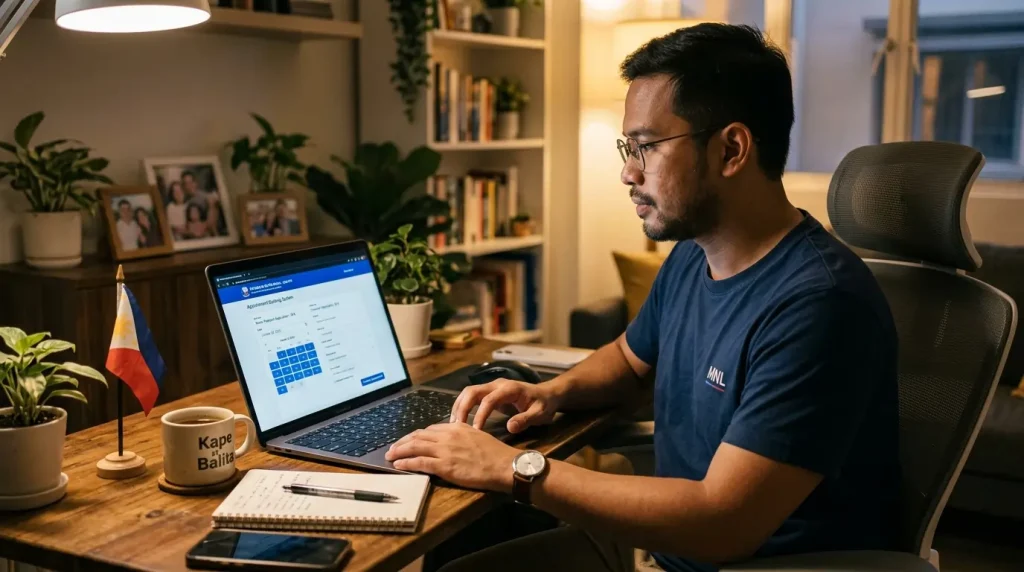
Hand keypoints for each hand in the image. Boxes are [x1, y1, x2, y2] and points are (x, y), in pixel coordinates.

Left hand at [384, 422, 518, 491]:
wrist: (503, 464)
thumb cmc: (495, 454)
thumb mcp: (477, 437)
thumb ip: (463, 436)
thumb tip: (453, 443)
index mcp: (456, 428)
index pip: (430, 430)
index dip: (416, 436)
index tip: (409, 440)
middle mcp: (448, 436)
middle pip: (418, 436)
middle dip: (403, 442)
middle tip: (393, 447)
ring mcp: (445, 450)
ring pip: (415, 447)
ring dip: (399, 451)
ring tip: (390, 455)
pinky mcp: (444, 465)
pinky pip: (419, 462)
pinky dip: (406, 463)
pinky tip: (398, 464)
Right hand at [450, 379, 560, 433]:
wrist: (547, 394)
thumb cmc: (544, 404)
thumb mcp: (540, 413)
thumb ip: (526, 419)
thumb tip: (509, 428)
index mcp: (509, 389)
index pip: (489, 399)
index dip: (480, 414)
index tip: (476, 431)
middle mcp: (497, 385)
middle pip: (473, 391)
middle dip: (463, 408)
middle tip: (457, 427)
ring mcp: (492, 387)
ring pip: (469, 392)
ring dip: (459, 407)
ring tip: (455, 425)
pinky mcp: (489, 393)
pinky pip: (472, 397)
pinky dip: (463, 406)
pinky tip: (460, 421)